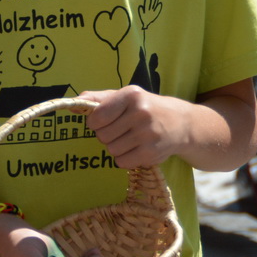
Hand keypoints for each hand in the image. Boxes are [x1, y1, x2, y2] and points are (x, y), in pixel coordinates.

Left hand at [74, 86, 188, 167]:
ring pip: (112, 150)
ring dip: (117, 148)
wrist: (182, 123)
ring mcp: (147, 133)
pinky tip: (137, 149)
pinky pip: (122, 162)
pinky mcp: (151, 152)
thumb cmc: (146, 108)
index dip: (95, 123)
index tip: (103, 122)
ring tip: (131, 139)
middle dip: (107, 135)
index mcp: (131, 95)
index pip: (97, 116)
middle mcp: (140, 112)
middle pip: (102, 136)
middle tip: (121, 130)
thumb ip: (99, 98)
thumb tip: (74, 103)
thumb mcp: (126, 96)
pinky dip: (126, 158)